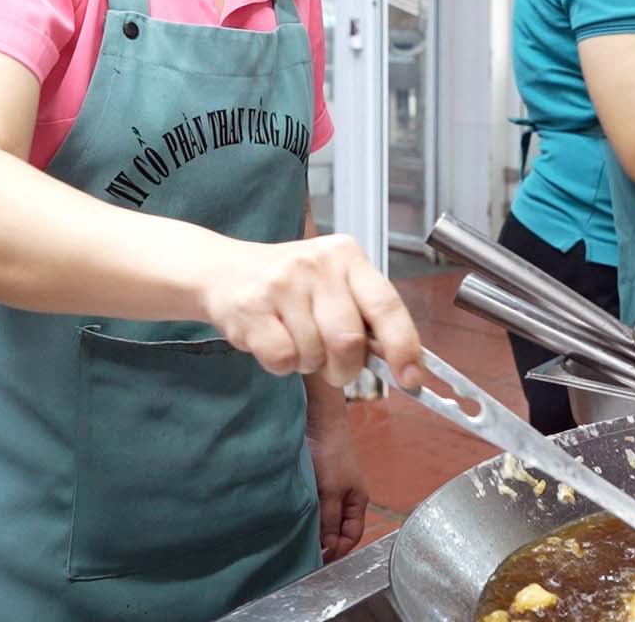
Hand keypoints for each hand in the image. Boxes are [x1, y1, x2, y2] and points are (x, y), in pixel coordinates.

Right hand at [203, 233, 422, 388]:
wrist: (223, 270)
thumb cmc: (290, 285)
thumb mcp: (333, 285)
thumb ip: (365, 316)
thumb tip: (404, 364)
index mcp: (348, 256)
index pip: (387, 306)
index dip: (404, 346)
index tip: (411, 378)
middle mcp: (318, 264)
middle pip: (349, 340)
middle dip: (344, 368)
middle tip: (333, 367)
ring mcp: (282, 283)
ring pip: (314, 353)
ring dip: (308, 363)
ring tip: (294, 339)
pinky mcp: (251, 306)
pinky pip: (281, 359)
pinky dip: (280, 364)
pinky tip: (272, 340)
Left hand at [306, 405, 368, 562]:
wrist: (321, 425)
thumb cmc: (333, 455)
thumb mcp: (332, 491)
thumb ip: (329, 519)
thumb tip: (328, 545)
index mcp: (357, 502)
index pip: (352, 535)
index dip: (339, 549)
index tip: (322, 560)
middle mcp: (346, 499)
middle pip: (338, 529)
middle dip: (326, 541)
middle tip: (307, 553)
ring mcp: (331, 491)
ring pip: (325, 518)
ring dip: (314, 527)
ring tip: (299, 537)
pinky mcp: (318, 484)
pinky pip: (315, 506)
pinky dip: (307, 514)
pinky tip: (295, 518)